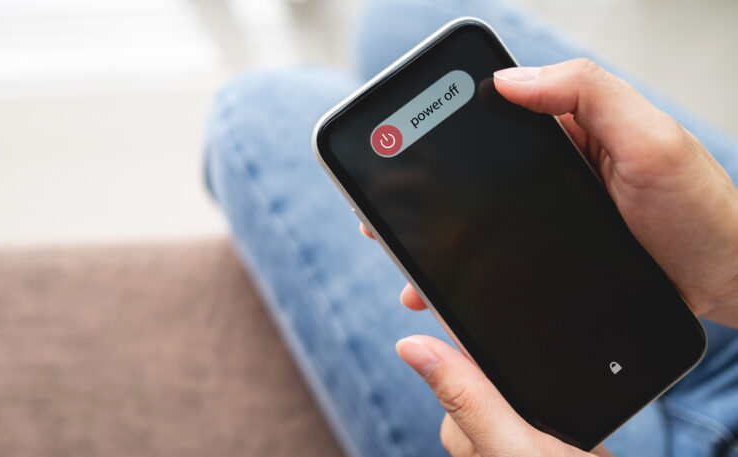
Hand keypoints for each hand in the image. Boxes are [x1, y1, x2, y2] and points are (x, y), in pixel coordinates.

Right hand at [363, 58, 737, 326]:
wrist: (726, 282)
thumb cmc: (700, 212)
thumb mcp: (651, 141)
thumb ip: (588, 95)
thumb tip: (509, 78)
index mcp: (575, 127)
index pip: (498, 109)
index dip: (445, 121)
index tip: (401, 140)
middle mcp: (559, 163)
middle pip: (477, 168)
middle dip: (426, 189)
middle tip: (382, 211)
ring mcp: (555, 207)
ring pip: (483, 214)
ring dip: (440, 236)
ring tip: (404, 259)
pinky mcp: (557, 246)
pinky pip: (503, 250)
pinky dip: (472, 266)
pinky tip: (450, 289)